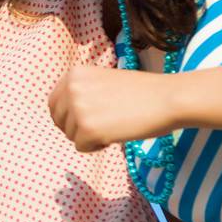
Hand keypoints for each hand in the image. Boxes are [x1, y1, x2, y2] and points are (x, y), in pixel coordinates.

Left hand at [49, 64, 178, 151]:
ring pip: (70, 135)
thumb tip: (62, 115)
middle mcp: (71, 89)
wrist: (168, 98)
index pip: (53, 103)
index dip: (67, 116)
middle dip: (77, 128)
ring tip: (115, 125)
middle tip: (103, 125)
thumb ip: (81, 92)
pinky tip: (116, 134)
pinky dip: (97, 146)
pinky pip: (81, 147)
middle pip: (59, 121)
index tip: (85, 120)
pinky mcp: (87, 129)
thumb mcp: (102, 81)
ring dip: (90, 137)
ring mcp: (78, 109)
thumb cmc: (141, 92)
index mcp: (74, 74)